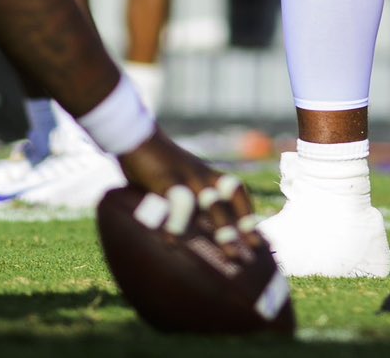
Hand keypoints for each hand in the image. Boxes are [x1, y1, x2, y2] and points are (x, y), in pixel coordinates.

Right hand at [117, 131, 260, 260]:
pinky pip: (176, 204)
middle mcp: (201, 176)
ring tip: (231, 255)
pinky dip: (175, 226)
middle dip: (242, 227)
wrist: (134, 135)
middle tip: (254, 250)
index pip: (235, 190)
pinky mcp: (165, 180)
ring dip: (223, 230)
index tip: (255, 237)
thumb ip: (182, 199)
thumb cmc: (154, 161)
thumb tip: (184, 230)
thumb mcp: (176, 177)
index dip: (247, 213)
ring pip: (212, 204)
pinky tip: (173, 244)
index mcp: (205, 174)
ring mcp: (186, 177)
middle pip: (228, 201)